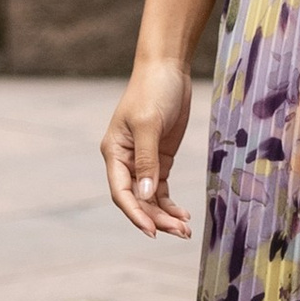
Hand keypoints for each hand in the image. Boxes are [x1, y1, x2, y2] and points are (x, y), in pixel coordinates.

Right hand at [101, 59, 196, 239]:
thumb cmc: (153, 91)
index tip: (152, 231)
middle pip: (137, 200)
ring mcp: (143, 161)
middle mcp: (125, 160)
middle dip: (156, 218)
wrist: (168, 68)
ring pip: (150, 198)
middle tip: (180, 233)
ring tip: (185, 230)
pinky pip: (161, 189)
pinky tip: (183, 216)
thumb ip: (147, 161)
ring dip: (165, 215)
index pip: (121, 192)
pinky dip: (170, 203)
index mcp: (114, 152)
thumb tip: (144, 195)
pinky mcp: (160, 158)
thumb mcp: (148, 124)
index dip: (135, 214)